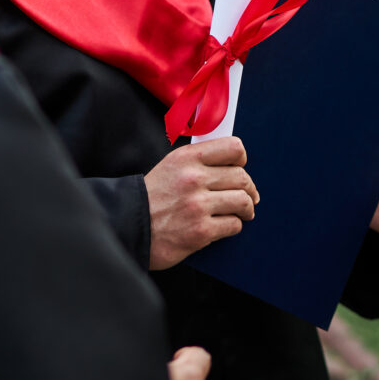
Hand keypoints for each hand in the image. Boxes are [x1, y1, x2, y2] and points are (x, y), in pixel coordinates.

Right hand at [145, 137, 258, 270]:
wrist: (129, 227)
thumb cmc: (152, 197)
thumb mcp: (171, 167)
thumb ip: (199, 161)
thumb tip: (233, 163)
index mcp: (186, 158)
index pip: (233, 148)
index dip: (241, 159)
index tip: (240, 168)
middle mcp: (193, 179)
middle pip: (242, 177)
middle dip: (249, 188)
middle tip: (249, 196)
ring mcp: (197, 206)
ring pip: (242, 201)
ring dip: (247, 208)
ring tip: (244, 212)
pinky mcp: (200, 231)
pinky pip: (233, 224)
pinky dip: (234, 225)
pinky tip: (226, 225)